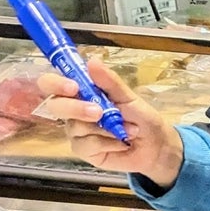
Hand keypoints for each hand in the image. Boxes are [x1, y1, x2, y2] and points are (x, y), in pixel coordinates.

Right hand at [34, 59, 182, 185]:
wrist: (156, 147)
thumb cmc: (142, 118)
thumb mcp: (130, 98)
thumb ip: (110, 82)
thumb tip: (93, 60)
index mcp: (82, 93)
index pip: (52, 83)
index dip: (55, 83)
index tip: (72, 87)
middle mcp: (73, 111)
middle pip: (55, 106)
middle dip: (76, 108)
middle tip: (98, 112)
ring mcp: (76, 131)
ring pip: (75, 126)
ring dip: (106, 128)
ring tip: (129, 130)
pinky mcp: (82, 150)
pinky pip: (86, 144)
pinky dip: (108, 143)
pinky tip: (121, 143)